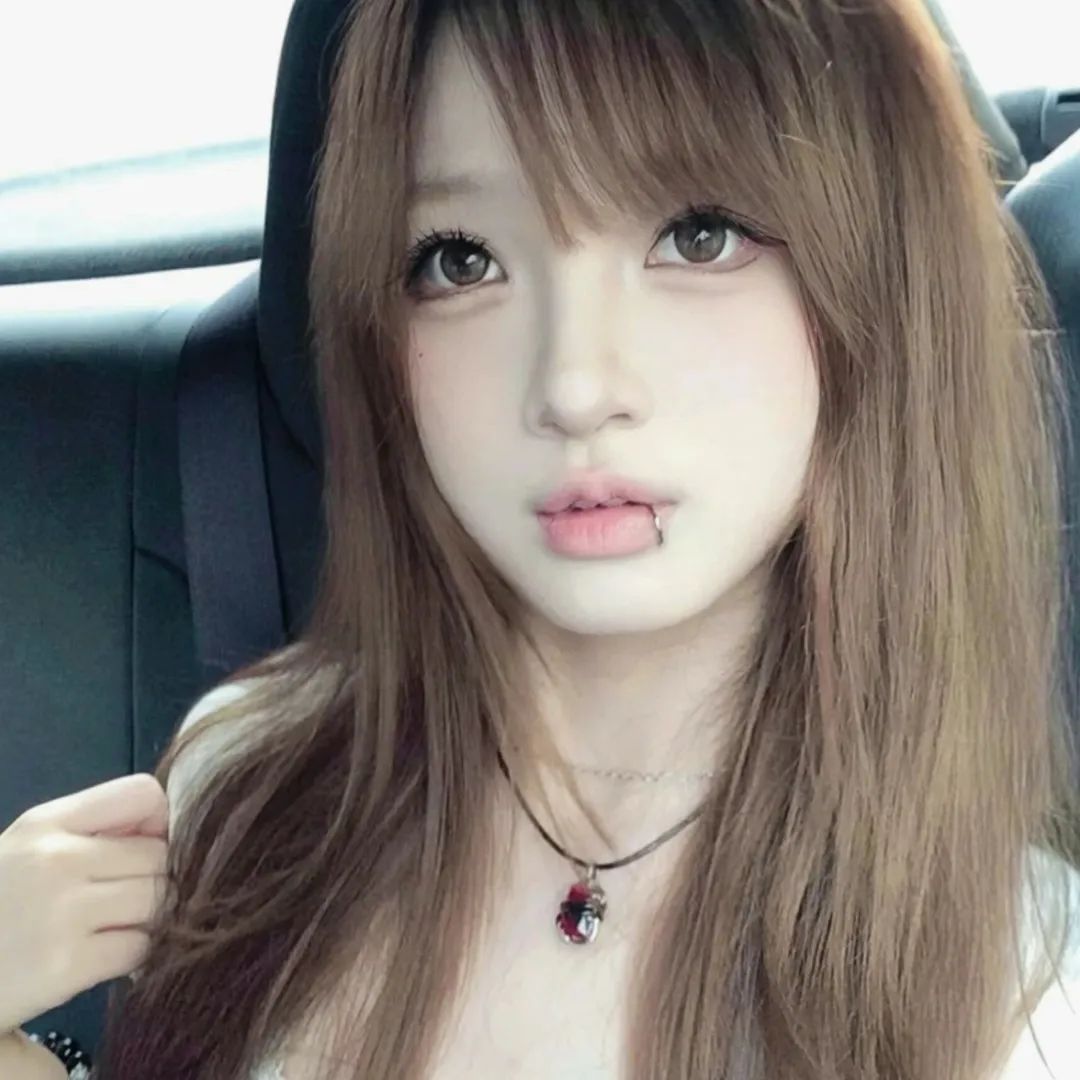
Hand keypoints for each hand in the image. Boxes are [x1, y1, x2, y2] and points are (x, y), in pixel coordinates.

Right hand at [0, 774, 168, 1035]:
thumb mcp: (29, 848)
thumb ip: (92, 830)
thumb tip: (165, 828)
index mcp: (47, 823)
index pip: (144, 794)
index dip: (159, 822)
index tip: (143, 847)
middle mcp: (56, 860)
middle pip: (160, 855)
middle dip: (156, 878)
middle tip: (128, 901)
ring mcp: (63, 912)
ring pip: (158, 900)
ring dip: (149, 919)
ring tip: (115, 929)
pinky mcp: (67, 965)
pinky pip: (140, 947)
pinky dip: (134, 955)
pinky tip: (104, 958)